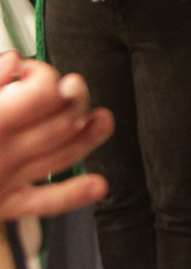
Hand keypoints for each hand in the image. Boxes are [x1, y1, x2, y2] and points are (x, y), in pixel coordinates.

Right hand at [0, 53, 112, 219]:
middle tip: (70, 87)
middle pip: (62, 121)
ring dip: (89, 136)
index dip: (44, 75)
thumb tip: (16, 61)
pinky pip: (43, 204)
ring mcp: (3, 181)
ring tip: (103, 119)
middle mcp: (0, 153)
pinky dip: (73, 195)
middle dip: (73, 98)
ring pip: (63, 155)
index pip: (42, 92)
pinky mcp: (0, 207)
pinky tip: (98, 185)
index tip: (30, 70)